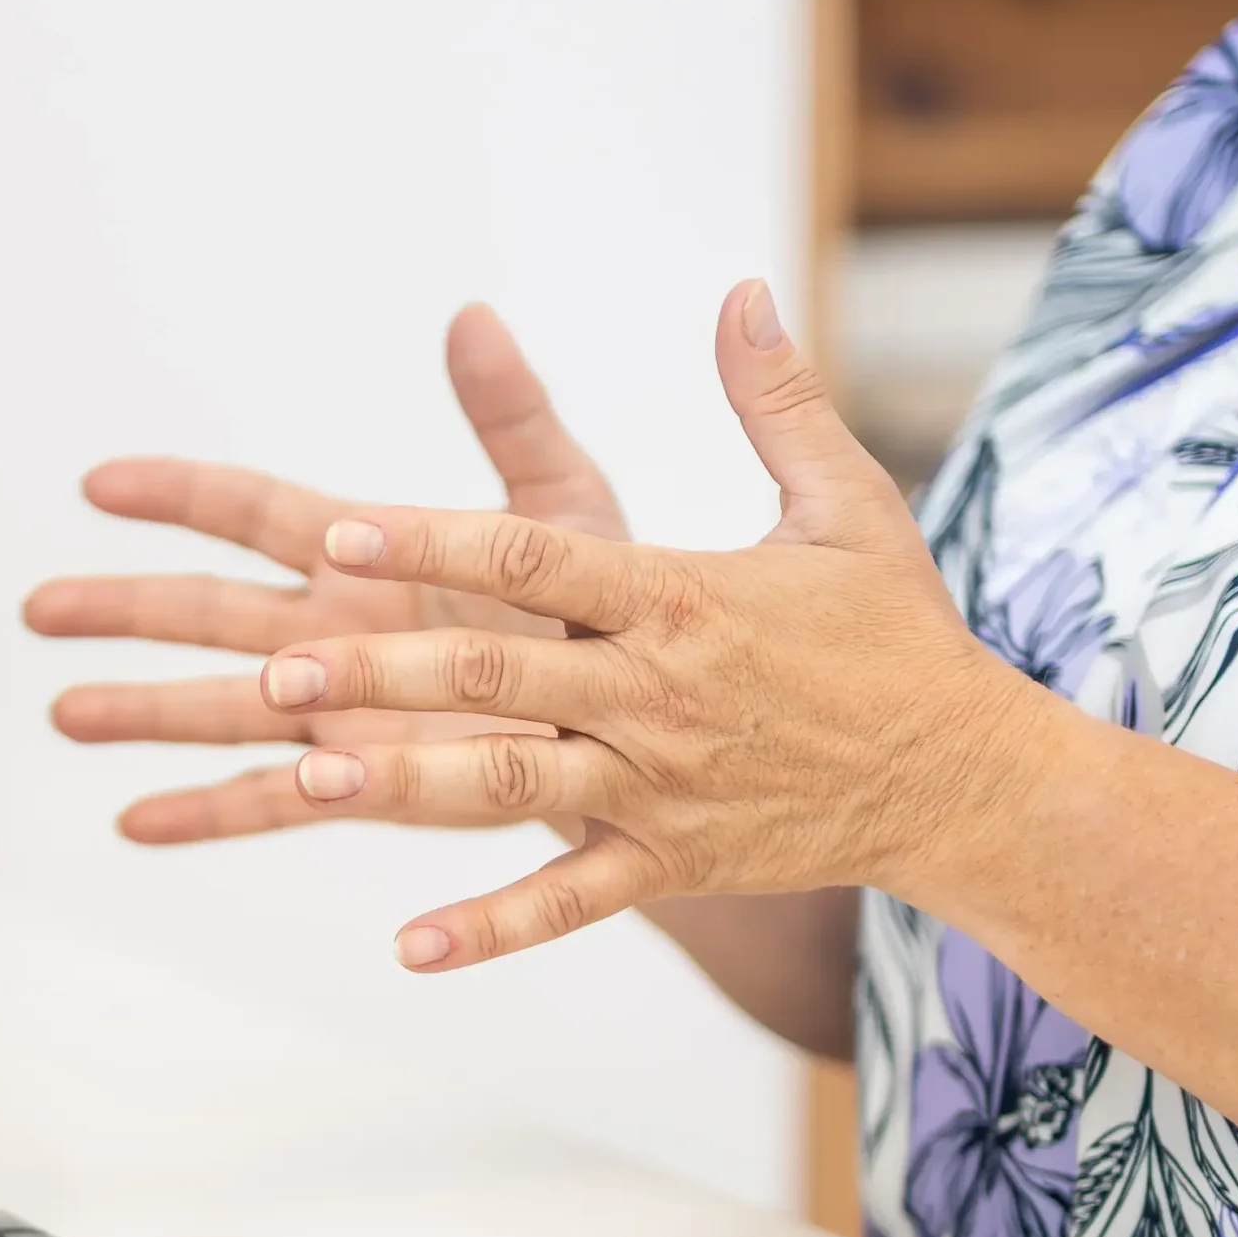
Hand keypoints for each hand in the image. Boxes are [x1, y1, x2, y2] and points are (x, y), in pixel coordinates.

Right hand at [23, 306, 626, 843]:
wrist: (662, 719)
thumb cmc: (613, 604)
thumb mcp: (566, 507)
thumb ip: (513, 421)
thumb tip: (471, 316)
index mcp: (372, 551)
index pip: (256, 515)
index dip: (178, 497)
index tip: (98, 484)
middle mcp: (340, 630)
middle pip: (210, 617)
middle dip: (124, 612)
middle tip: (37, 611)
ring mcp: (346, 710)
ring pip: (223, 711)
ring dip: (145, 714)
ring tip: (64, 716)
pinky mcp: (369, 784)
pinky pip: (276, 802)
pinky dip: (209, 815)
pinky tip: (135, 824)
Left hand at [255, 280, 1043, 969]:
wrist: (963, 778)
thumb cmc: (897, 634)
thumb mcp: (847, 502)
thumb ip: (777, 399)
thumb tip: (742, 289)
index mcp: (680, 595)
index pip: (535, 557)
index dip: (433, 538)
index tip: (338, 526)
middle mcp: (656, 692)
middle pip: (498, 676)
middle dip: (382, 672)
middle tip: (275, 670)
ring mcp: (660, 788)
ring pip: (517, 789)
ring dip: (411, 787)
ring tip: (311, 779)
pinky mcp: (673, 864)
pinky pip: (571, 904)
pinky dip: (492, 929)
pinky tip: (409, 946)